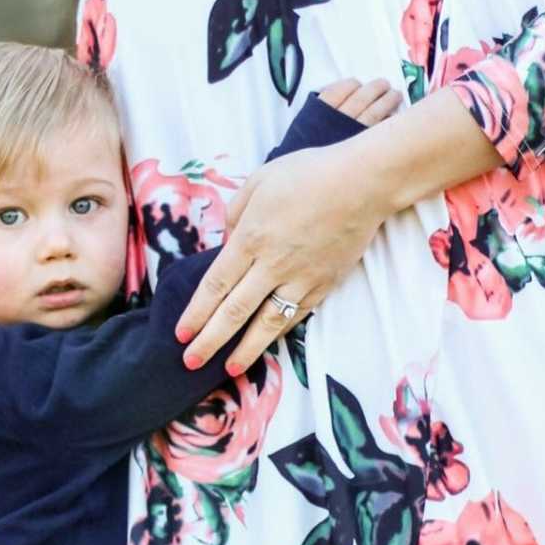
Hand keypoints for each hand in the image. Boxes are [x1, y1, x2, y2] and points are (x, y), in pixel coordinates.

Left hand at [176, 77, 400, 373]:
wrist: (363, 183)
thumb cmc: (308, 173)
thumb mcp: (258, 181)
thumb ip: (235, 214)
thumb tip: (227, 243)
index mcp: (251, 237)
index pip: (215, 284)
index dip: (196, 312)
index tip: (181, 333)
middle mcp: (272, 264)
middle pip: (234, 311)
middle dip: (210, 340)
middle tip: (190, 362)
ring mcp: (300, 278)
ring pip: (267, 322)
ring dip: (245, 349)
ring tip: (229, 370)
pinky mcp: (325, 284)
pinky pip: (296, 315)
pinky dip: (279, 333)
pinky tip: (266, 345)